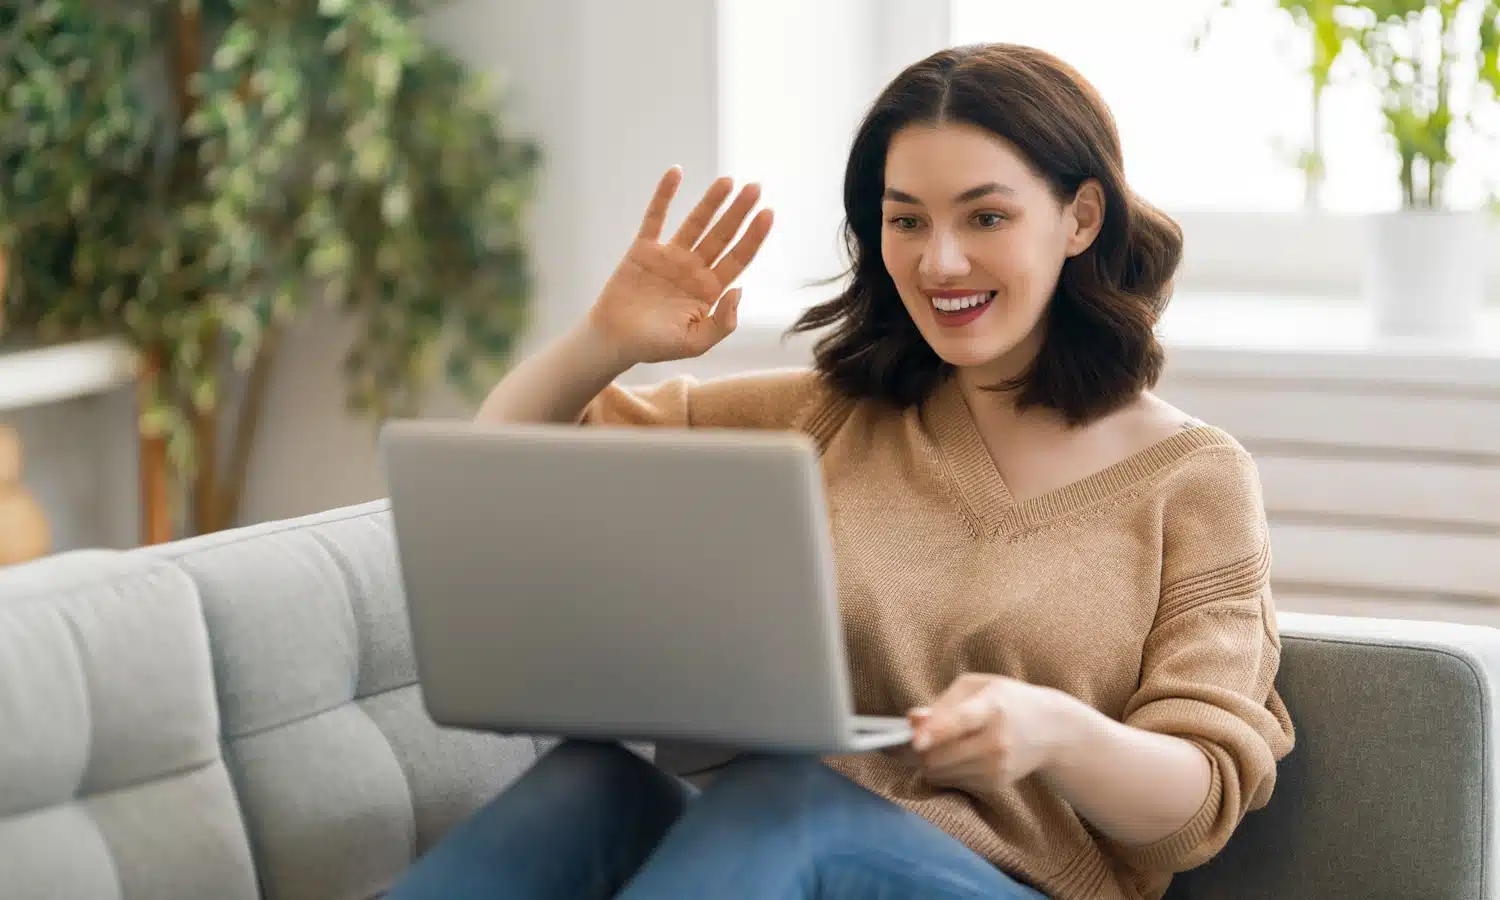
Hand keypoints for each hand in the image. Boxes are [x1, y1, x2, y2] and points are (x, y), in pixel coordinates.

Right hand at [587, 167, 773, 365]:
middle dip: (739, 212)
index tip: (768, 213)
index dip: (754, 236)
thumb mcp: (695, 343)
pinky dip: (664, 195)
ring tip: (729, 180)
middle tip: (756, 187)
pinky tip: (676, 172)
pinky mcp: (644, 249)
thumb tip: (740, 290)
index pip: (738, 258)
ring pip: (696, 223)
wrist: (615, 341)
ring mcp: (670, 257)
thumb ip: (722, 322)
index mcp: (710, 289)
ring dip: (711, 201)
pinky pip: (655, 217)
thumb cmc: (655, 346)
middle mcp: (694, 269)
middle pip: (722, 235)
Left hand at [904, 674, 1075, 795]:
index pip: (962, 721)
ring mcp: (997, 767)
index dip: (936, 731)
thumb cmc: (1004, 700)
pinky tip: (954, 754)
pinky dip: (942, 770)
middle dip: (913, 751)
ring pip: (939, 773)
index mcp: (992, 707)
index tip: (914, 740)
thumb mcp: (977, 686)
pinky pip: (950, 782)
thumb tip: (912, 721)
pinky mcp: (995, 784)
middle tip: (901, 739)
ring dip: (925, 761)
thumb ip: (942, 703)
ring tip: (929, 744)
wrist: (1051, 730)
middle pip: (940, 757)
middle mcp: (997, 741)